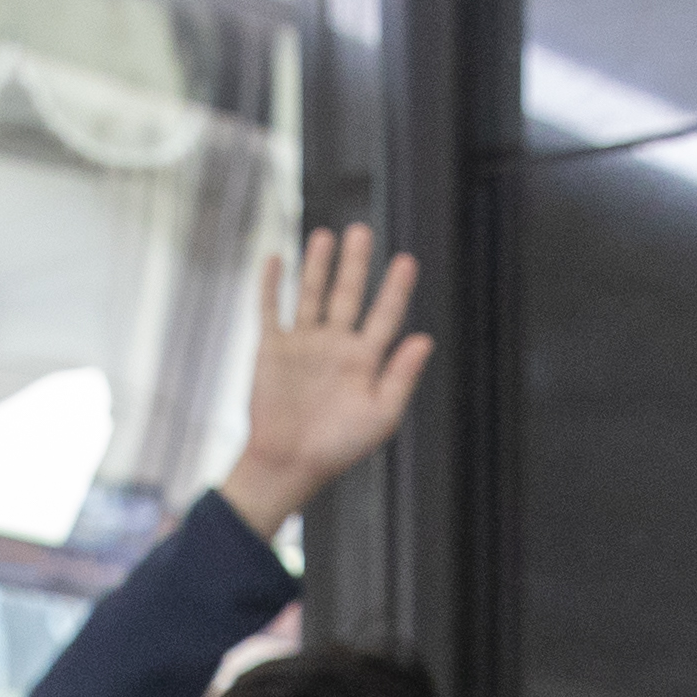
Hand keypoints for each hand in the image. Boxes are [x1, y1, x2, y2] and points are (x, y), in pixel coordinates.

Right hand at [213, 224, 433, 535]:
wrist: (288, 464)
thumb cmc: (338, 448)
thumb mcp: (381, 416)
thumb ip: (402, 377)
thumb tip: (426, 339)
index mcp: (365, 360)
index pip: (385, 315)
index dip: (396, 289)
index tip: (406, 261)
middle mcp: (335, 346)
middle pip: (347, 294)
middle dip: (355, 264)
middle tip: (361, 232)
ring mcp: (303, 345)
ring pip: (311, 294)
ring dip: (317, 265)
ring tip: (325, 235)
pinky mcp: (271, 350)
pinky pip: (271, 310)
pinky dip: (270, 285)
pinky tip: (275, 258)